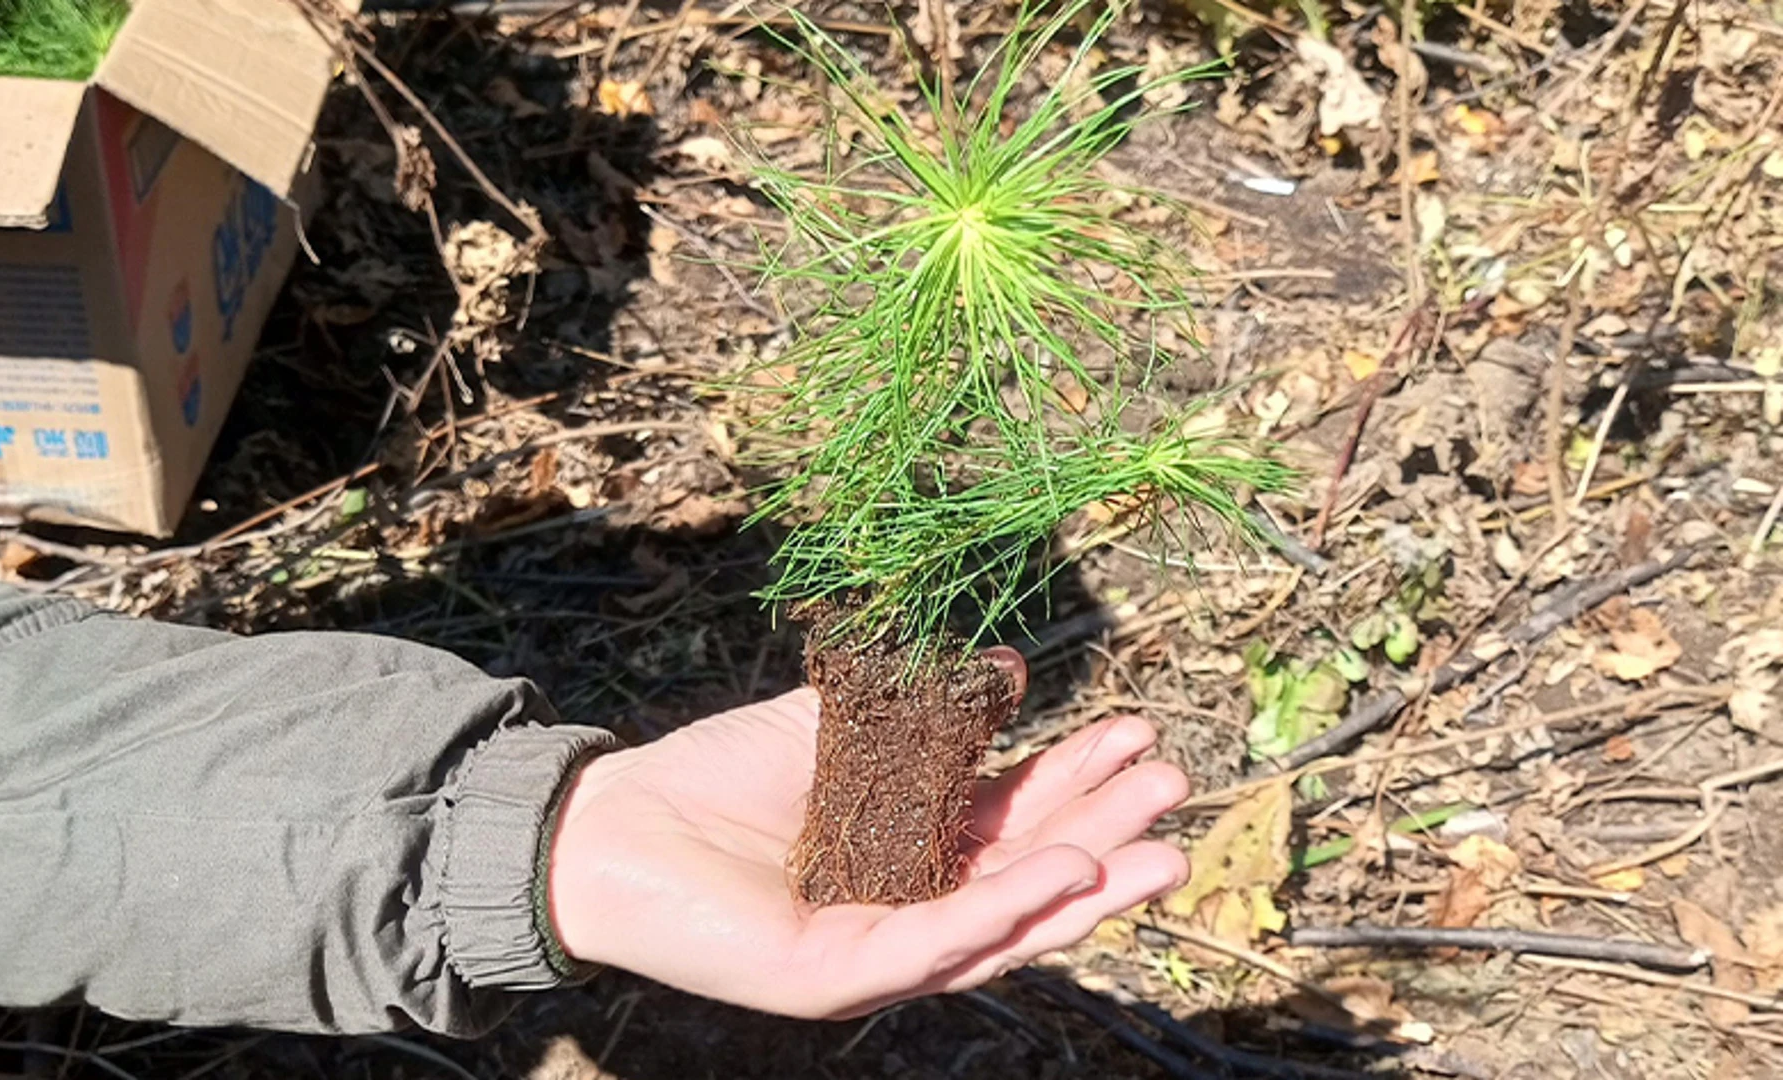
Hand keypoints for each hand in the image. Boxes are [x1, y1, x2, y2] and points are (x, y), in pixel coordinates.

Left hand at [544, 649, 1189, 1019]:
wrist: (614, 824)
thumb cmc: (719, 777)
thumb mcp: (842, 728)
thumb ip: (927, 708)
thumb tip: (1012, 667)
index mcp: (913, 849)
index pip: (1016, 819)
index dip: (1079, 778)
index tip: (1138, 729)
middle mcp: (910, 906)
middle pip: (1029, 875)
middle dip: (1108, 831)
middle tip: (1173, 784)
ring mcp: (880, 950)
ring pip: (1003, 926)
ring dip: (1086, 887)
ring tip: (1160, 850)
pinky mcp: (841, 976)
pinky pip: (937, 945)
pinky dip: (1005, 911)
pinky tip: (1064, 872)